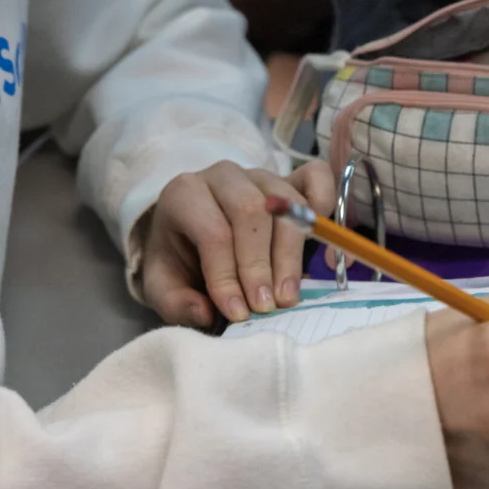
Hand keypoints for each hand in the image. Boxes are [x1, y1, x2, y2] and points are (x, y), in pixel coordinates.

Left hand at [138, 159, 335, 325]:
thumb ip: (176, 302)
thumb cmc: (179, 259)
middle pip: (251, 213)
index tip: (239, 313)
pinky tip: (322, 246)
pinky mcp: (289, 179)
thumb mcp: (163, 286)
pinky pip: (315, 177)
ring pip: (286, 204)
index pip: (213, 232)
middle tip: (266, 306)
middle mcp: (223, 176)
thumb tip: (205, 313)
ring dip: (291, 255)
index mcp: (184, 194)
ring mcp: (260, 175)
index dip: (228, 276)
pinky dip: (325, 206)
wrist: (190, 234)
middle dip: (261, 266)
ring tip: (287, 296)